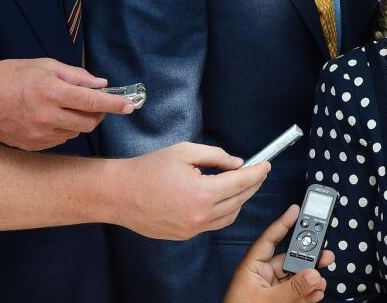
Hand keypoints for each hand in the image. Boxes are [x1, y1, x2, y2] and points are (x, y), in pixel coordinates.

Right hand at [0, 58, 133, 150]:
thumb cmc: (11, 76)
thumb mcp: (45, 66)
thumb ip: (76, 76)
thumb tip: (102, 84)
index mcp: (51, 92)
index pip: (93, 101)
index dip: (114, 104)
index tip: (130, 106)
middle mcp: (46, 116)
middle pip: (88, 123)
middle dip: (97, 114)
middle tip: (94, 104)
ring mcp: (38, 134)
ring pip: (75, 133)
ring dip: (78, 122)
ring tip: (63, 107)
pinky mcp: (31, 145)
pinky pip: (59, 140)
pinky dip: (63, 130)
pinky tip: (50, 118)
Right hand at [110, 143, 267, 240]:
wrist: (120, 194)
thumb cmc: (148, 170)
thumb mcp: (185, 152)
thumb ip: (216, 156)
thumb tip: (237, 163)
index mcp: (202, 192)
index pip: (241, 182)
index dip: (257, 172)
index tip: (266, 165)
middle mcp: (200, 214)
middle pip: (240, 200)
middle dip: (252, 185)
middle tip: (257, 172)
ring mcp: (193, 228)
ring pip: (230, 215)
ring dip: (240, 200)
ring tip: (242, 184)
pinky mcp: (185, 235)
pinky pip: (214, 224)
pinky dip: (224, 212)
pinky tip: (223, 199)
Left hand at [224, 204, 333, 302]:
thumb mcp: (267, 302)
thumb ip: (292, 289)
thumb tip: (313, 274)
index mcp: (251, 269)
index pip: (268, 240)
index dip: (282, 224)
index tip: (296, 210)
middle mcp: (261, 277)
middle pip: (288, 259)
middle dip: (307, 258)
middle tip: (325, 254)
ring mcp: (270, 291)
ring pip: (295, 278)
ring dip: (310, 279)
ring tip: (322, 281)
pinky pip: (297, 293)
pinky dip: (308, 293)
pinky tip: (317, 293)